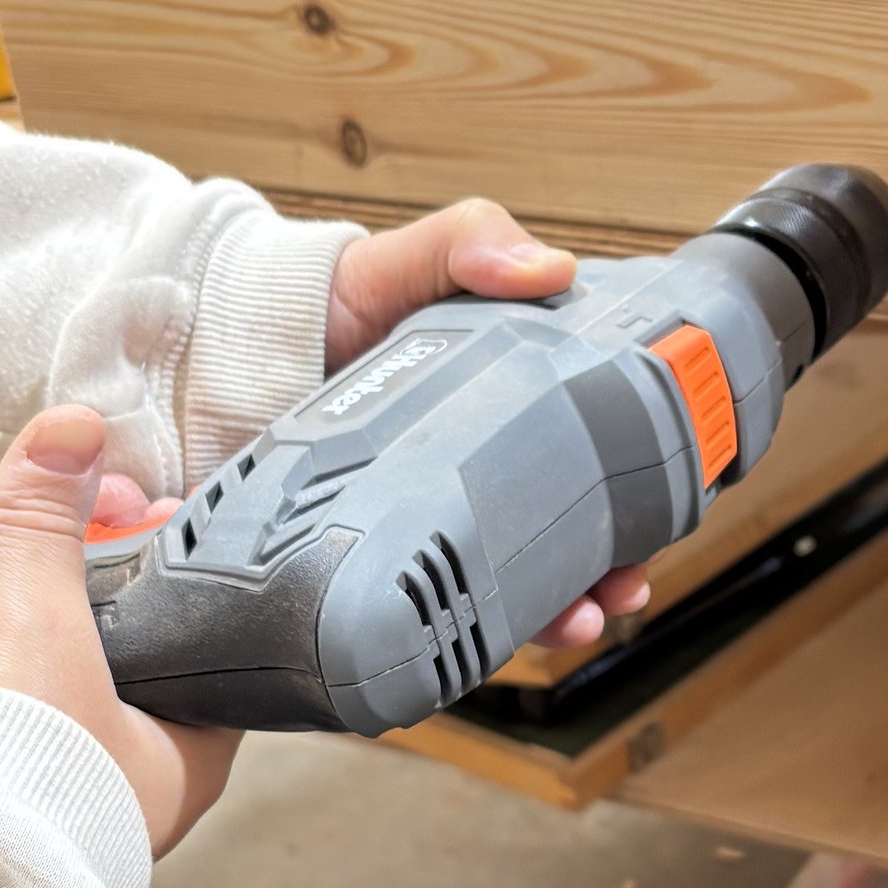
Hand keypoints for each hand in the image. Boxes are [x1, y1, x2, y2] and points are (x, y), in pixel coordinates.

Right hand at [0, 408, 236, 859]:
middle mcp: (135, 781)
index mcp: (188, 760)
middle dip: (96, 576)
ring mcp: (64, 787)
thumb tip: (69, 431)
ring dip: (35, 613)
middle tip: (75, 508)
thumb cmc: (15, 788)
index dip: (180, 568)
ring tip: (7, 547)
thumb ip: (45, 531)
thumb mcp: (42, 633)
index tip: (140, 507)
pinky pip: (5, 703)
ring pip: (66, 673)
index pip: (211, 641)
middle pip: (133, 647)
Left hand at [324, 196, 651, 652]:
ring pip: (514, 582)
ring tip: (575, 623)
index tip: (659, 522)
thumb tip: (548, 269)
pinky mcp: (375, 557)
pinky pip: (432, 610)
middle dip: (606, 574)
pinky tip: (485, 643)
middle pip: (568, 533)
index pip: (592, 455)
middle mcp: (475, 468)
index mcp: (502, 407)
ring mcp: (430, 516)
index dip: (634, 495)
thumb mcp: (404, 259)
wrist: (229, 352)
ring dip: (557, 612)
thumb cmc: (329, 301)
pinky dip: (467, 635)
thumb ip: (467, 244)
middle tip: (620, 590)